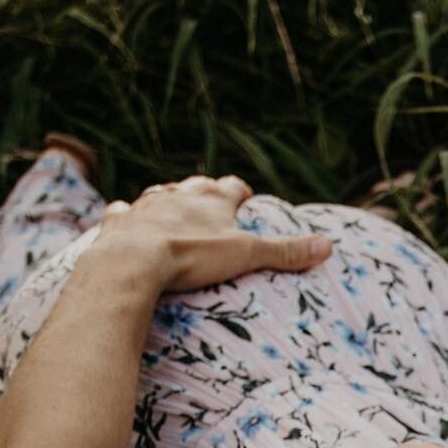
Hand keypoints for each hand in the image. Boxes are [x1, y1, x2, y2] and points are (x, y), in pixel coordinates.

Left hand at [88, 175, 331, 291]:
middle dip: (205, 194)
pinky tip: (128, 219)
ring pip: (160, 195)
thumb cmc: (193, 256)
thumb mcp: (246, 255)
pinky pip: (123, 211)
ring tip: (173, 213)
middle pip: (196, 186)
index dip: (242, 192)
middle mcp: (178, 194)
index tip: (248, 199)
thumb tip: (327, 246)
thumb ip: (284, 251)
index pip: (234, 186)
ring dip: (168, 202)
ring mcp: (146, 204)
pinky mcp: (120, 220)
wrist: (133, 260)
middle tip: (212, 206)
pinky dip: (128, 215)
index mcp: (212, 198)